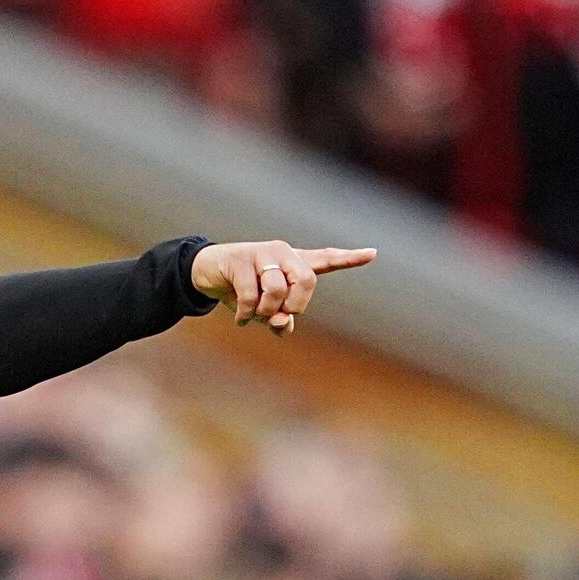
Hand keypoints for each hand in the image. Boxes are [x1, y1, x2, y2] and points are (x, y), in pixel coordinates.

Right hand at [191, 240, 376, 336]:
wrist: (206, 272)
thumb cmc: (241, 289)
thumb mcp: (264, 308)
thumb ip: (281, 318)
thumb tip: (284, 326)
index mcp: (293, 263)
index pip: (326, 259)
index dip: (349, 259)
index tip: (372, 254)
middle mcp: (282, 253)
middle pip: (306, 280)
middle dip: (295, 306)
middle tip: (279, 318)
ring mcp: (261, 253)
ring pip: (277, 289)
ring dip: (266, 312)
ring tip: (252, 318)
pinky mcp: (239, 259)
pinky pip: (251, 294)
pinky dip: (246, 314)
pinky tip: (240, 320)